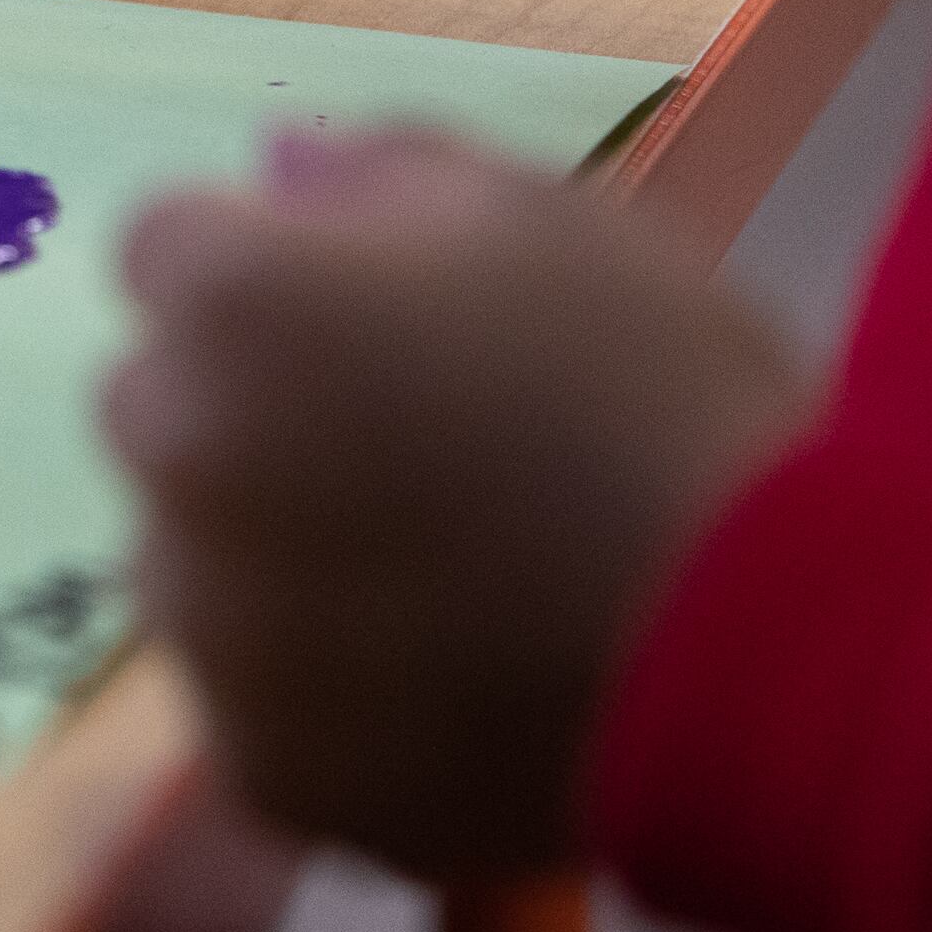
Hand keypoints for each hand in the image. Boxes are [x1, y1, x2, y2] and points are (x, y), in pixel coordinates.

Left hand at [105, 129, 810, 878]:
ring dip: (264, 553)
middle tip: (402, 443)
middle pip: (156, 402)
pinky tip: (442, 675)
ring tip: (434, 575)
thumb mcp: (549, 217)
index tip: (363, 313)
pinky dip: (320, 691)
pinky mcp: (262, 765)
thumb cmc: (663, 393)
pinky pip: (254, 701)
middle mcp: (181, 454)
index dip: (268, 268)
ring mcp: (212, 626)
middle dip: (243, 406)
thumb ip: (383, 171)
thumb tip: (278, 166)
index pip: (166, 248)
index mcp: (235, 297)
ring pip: (188, 561)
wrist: (775, 653)